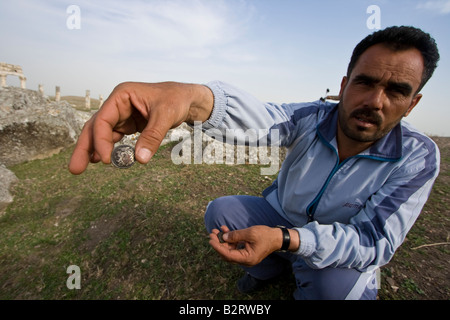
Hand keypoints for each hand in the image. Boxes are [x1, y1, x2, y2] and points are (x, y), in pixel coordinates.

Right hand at [68, 81, 212, 174]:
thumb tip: (140, 159)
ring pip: (102, 134)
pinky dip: (108, 149)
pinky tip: (102, 160)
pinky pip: (114, 138)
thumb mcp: (165, 116)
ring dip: (93, 150)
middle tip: (75, 169)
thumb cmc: (176, 99)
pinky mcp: (129, 125)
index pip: (103, 119)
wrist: (187, 99)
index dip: (100, 140)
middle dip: (84, 147)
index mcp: (122, 95)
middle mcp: (118, 104)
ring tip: (80, 168)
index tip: (105, 159)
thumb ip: (152, 136)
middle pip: (95, 126)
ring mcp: (122, 115)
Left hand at [209, 225, 284, 266]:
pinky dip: (230, 239)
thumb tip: (224, 237)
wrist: (277, 237)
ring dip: (223, 240)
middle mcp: (245, 260)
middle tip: (211, 234)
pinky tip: (225, 230)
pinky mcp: (246, 251)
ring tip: (216, 230)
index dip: (218, 247)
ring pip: (230, 250)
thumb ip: (236, 235)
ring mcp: (245, 256)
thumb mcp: (250, 233)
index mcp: (247, 258)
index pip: (228, 255)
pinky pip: (235, 247)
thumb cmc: (266, 235)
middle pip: (227, 254)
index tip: (211, 240)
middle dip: (218, 243)